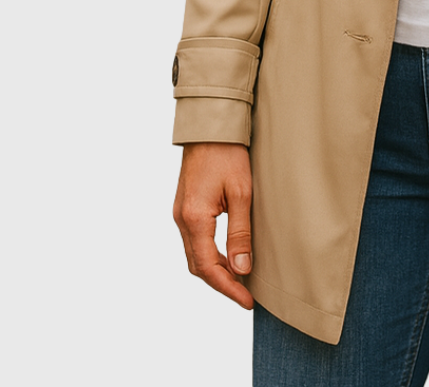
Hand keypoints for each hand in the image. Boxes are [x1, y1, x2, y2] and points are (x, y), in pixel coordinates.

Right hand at [173, 142, 254, 308]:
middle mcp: (181, 220)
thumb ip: (240, 232)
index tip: (247, 301)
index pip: (209, 267)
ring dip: (215, 271)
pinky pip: (195, 241)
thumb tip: (242, 268)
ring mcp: (181, 214)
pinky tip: (228, 257)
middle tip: (246, 295)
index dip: (229, 288)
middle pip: (198, 266)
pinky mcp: (185, 207)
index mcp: (194, 219)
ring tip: (240, 280)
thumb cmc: (228, 155)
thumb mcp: (241, 193)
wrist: (209, 127)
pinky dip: (210, 255)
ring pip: (195, 255)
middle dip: (222, 284)